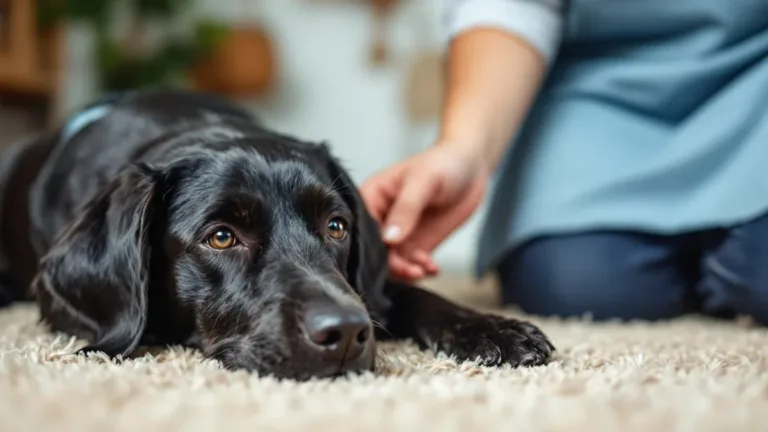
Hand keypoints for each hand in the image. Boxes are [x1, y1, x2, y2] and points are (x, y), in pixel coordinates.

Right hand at [360, 142, 489, 280]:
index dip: (371, 246)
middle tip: (412, 270)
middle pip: (375, 250)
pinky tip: (433, 268)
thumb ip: (406, 210)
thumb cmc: (442, 164)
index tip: (389, 258)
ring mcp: (399, 233)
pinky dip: (421, 269)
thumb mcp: (423, 182)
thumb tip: (388, 239)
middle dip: (392, 264)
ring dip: (407, 270)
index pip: (361, 227)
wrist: (471, 167)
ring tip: (425, 268)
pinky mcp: (417, 243)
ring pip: (393, 262)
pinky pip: (412, 264)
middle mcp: (380, 218)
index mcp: (372, 196)